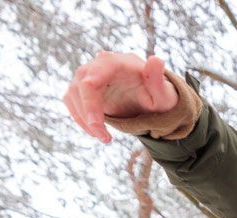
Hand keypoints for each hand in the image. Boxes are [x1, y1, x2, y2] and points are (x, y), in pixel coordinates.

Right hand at [63, 52, 178, 142]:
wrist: (154, 102)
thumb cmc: (161, 98)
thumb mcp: (165, 95)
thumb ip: (158, 80)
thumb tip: (156, 59)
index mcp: (120, 62)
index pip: (96, 75)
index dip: (91, 101)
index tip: (96, 124)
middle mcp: (101, 64)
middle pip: (81, 84)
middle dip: (88, 113)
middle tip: (103, 138)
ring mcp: (90, 74)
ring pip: (73, 93)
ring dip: (83, 118)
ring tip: (104, 138)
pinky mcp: (84, 87)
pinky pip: (72, 100)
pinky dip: (80, 118)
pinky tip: (96, 132)